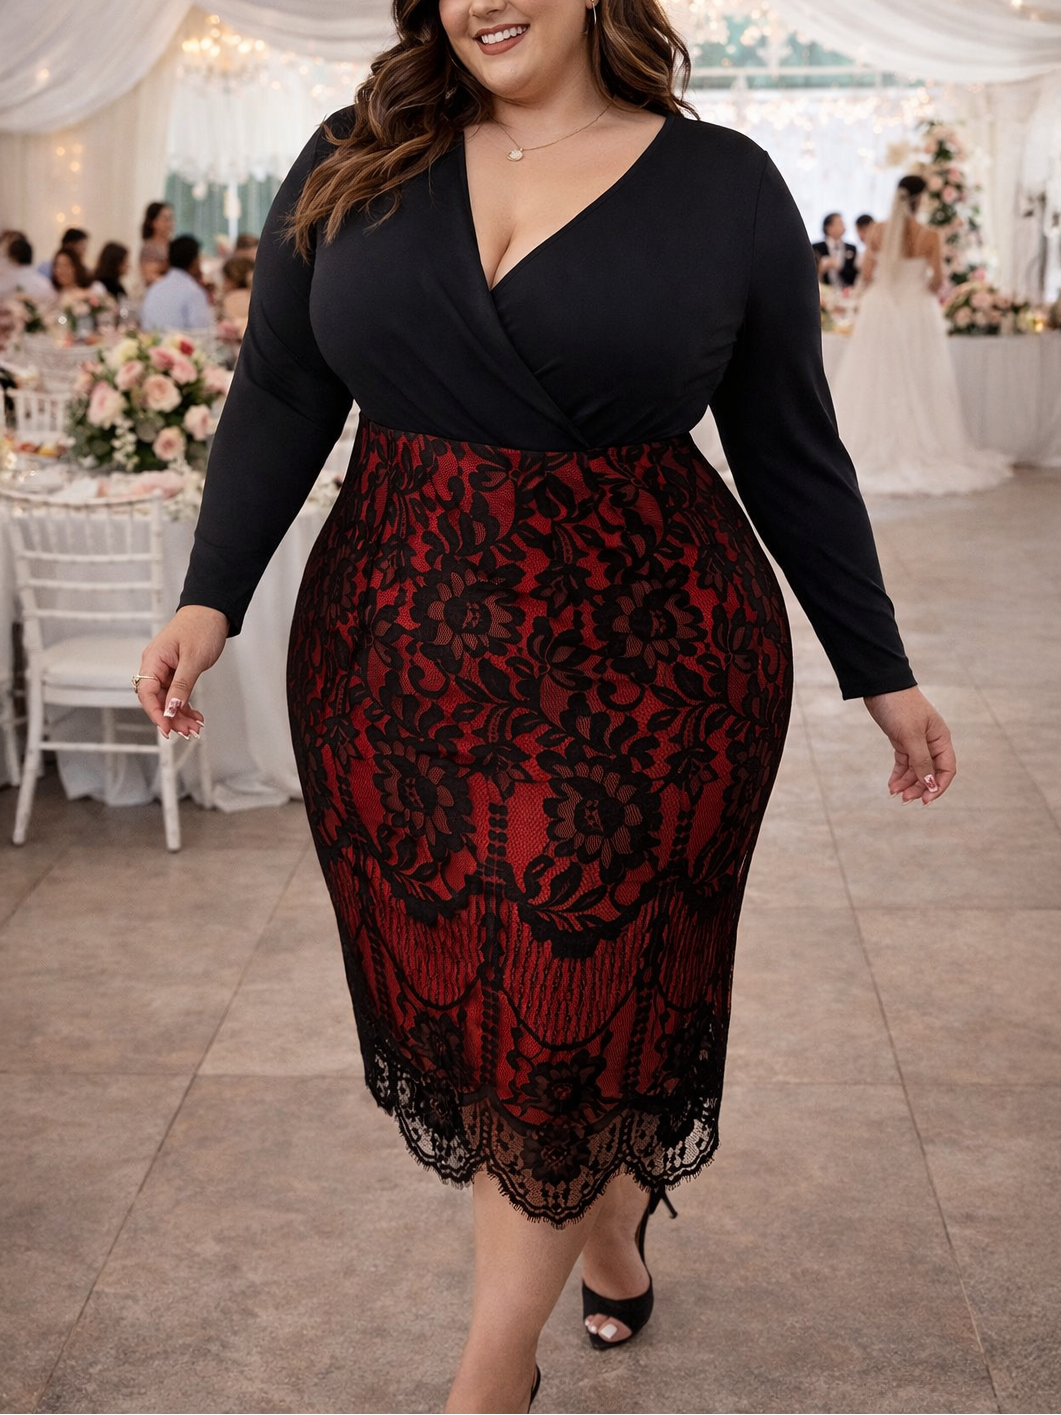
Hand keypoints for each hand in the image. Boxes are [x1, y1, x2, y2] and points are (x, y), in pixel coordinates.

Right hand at [134, 604, 228, 737]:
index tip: (167, 728)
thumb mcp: (193, 660)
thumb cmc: (201, 627)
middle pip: (157, 699)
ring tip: (195, 727)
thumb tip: (170, 708)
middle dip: (171, 717)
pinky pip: (176, 692)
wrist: (212, 610)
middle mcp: (155, 665)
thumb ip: (181, 685)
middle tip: (188, 731)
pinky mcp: (175, 670)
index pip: (147, 692)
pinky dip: (184, 705)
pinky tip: (195, 715)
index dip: (156, 713)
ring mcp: (165, 668)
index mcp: (153, 659)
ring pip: (167, 699)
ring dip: (179, 714)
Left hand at [863, 686, 955, 804]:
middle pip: (930, 772)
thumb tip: (931, 785)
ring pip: (916, 770)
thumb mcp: (910, 736)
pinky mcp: (902, 740)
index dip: (938, 786)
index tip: (925, 801)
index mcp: (941, 739)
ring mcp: (916, 741)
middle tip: (904, 799)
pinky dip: (899, 774)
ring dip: (907, 783)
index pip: (946, 769)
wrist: (880, 686)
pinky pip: (904, 763)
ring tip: (894, 793)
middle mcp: (932, 742)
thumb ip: (921, 761)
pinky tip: (892, 785)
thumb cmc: (899, 707)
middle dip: (919, 787)